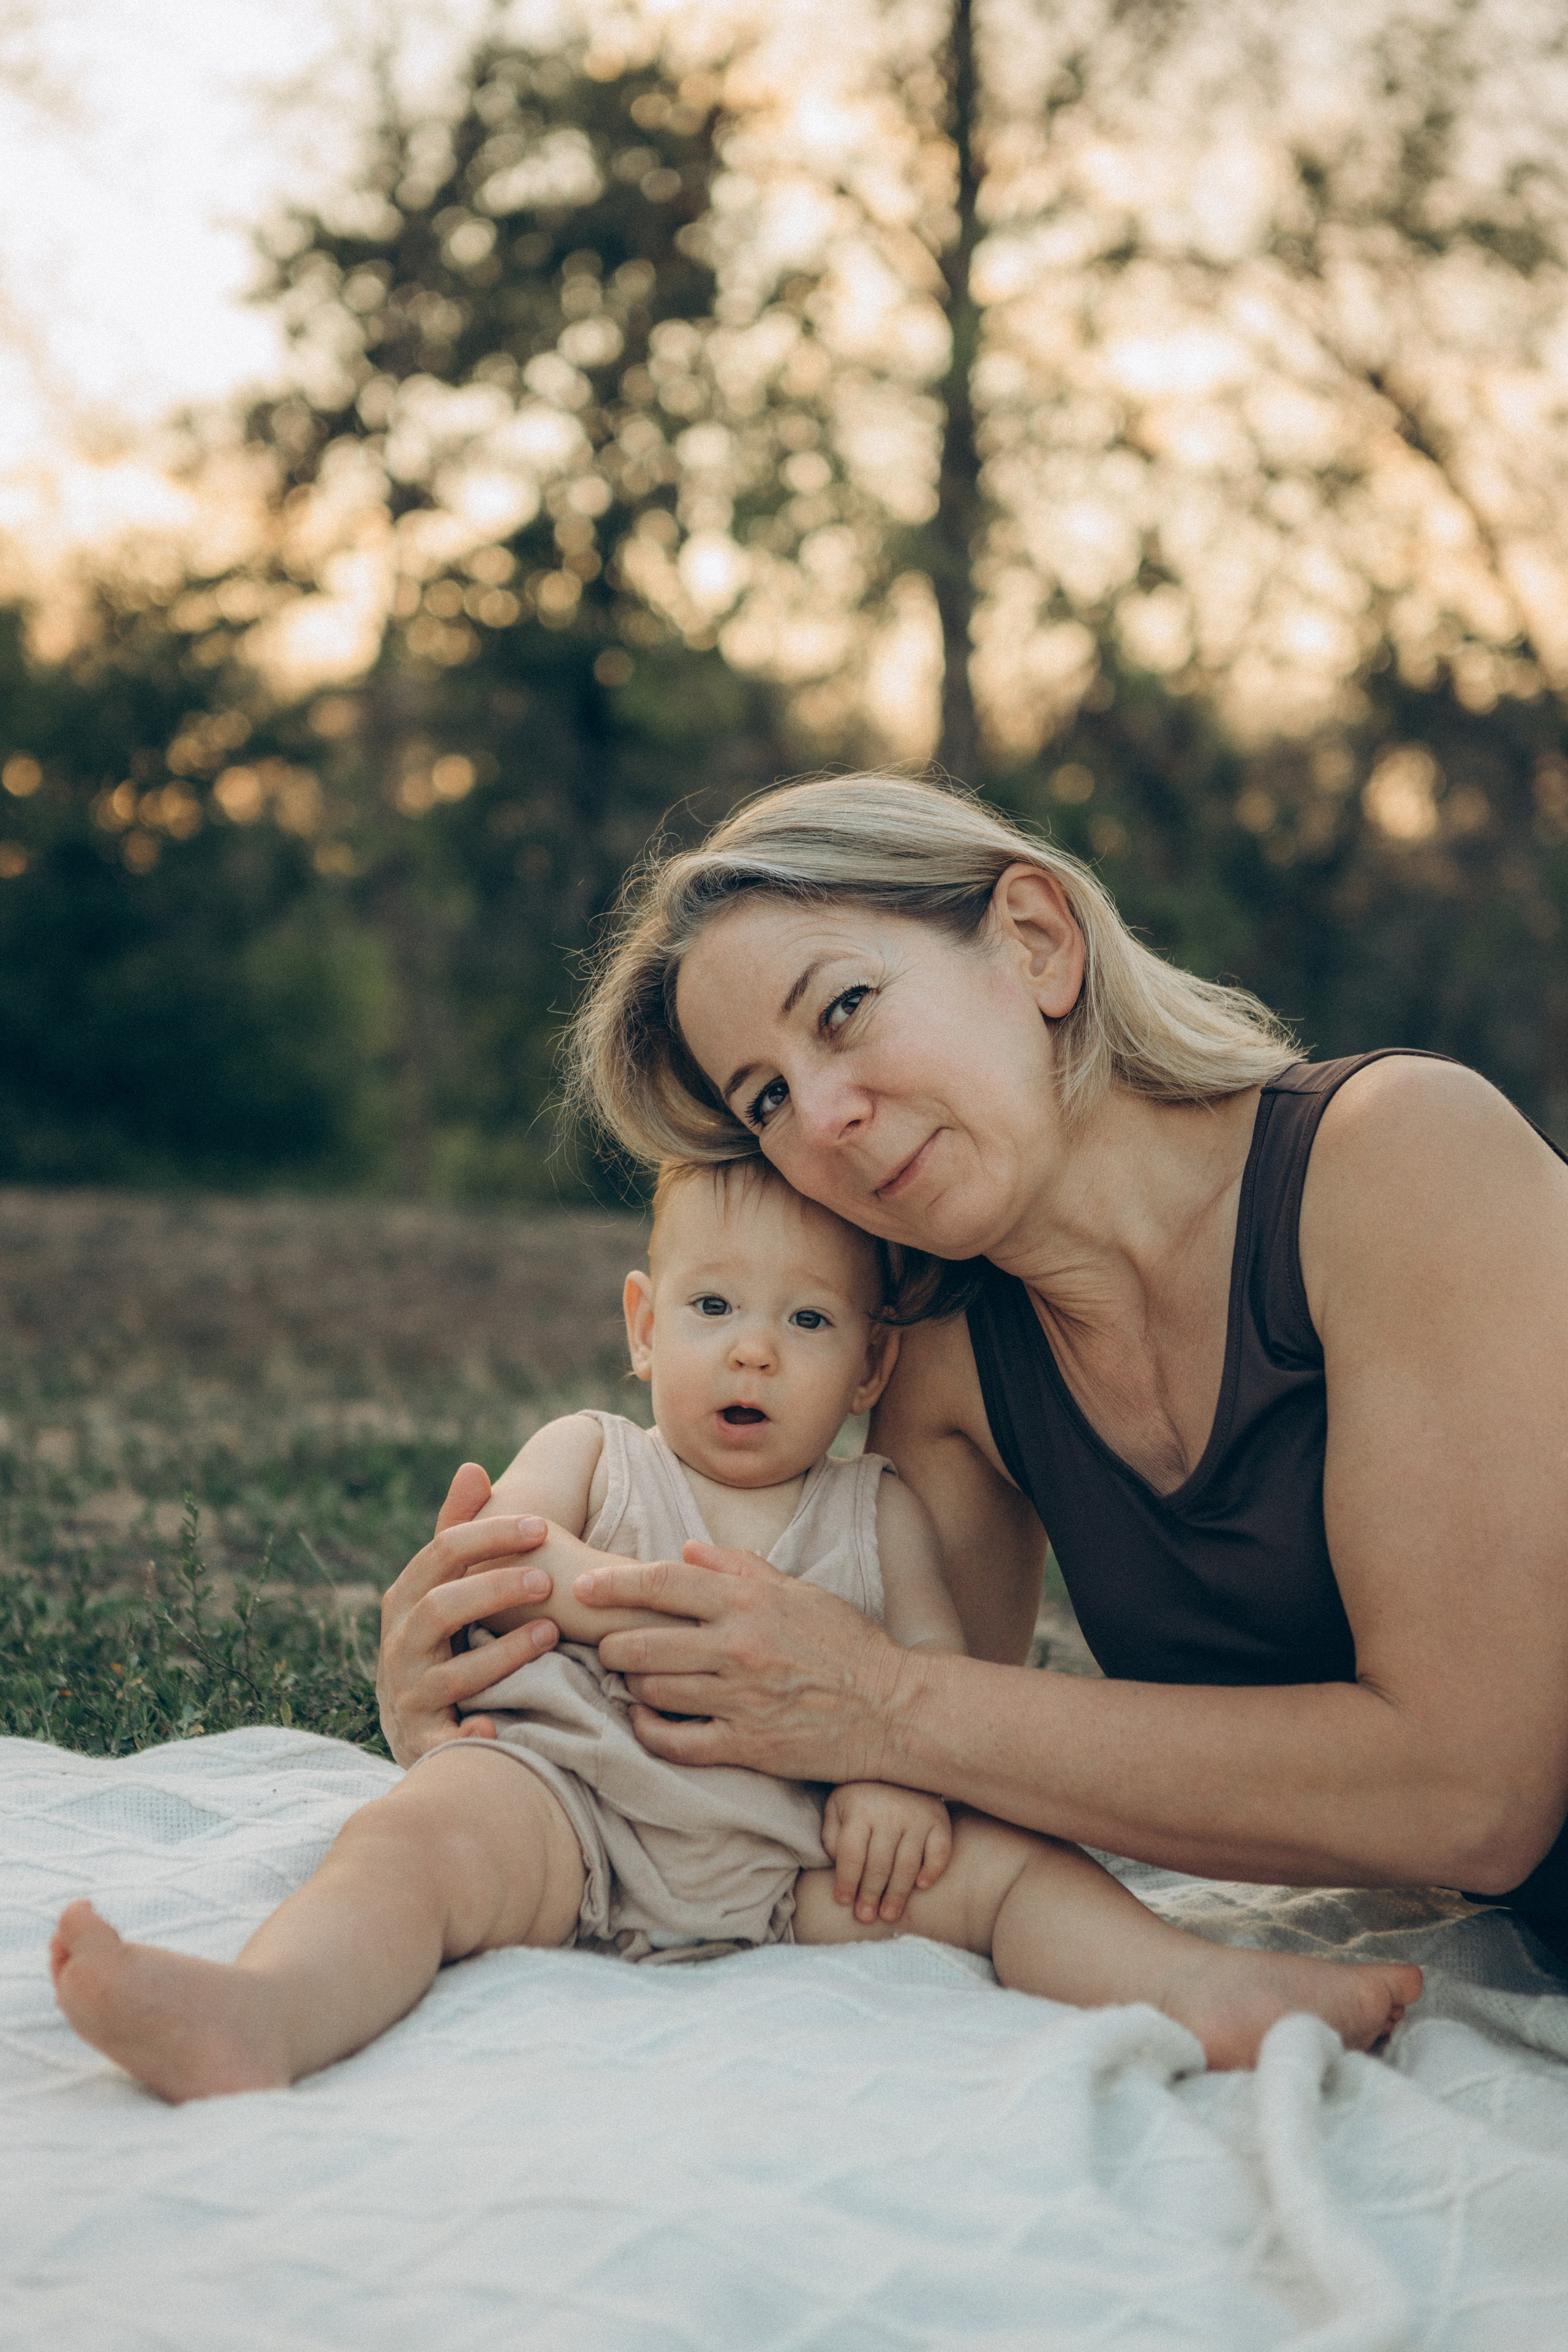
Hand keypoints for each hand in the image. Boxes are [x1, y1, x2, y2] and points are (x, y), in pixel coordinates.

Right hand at [376, 1464, 562, 1766]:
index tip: (543, 1527)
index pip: (442, 1551)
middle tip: (547, 1582)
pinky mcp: (424, 1741)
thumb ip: (459, 1531)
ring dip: (502, 1655)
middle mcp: (400, 1645)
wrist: (414, 1723)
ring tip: (550, 1635)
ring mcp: (410, 1695)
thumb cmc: (440, 1639)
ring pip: (451, 1674)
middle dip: (494, 1591)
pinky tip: (497, 1727)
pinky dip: (470, 1733)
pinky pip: (444, 1740)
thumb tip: (473, 1468)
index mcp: (406, 1598)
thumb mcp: (443, 1586)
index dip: (491, 1535)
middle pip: (440, 1609)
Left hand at [580, 1539, 922, 1783]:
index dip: (614, 1584)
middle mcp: (738, 1646)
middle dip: (611, 1645)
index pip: (663, 1583)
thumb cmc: (848, 1643)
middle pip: (642, 1643)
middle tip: (606, 1646)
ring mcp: (739, 1699)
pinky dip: (650, 1732)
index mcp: (750, 1601)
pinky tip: (646, 1722)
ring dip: (633, 1687)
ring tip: (634, 1682)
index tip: (583, 1587)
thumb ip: (741, 1566)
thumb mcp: (800, 1591)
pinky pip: (674, 1742)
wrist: (893, 1707)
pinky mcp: (745, 1745)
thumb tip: (686, 1548)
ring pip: (652, 1692)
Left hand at [822, 1783, 952, 1923]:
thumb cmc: (861, 1796)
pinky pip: (940, 1851)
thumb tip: (837, 1865)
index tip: (843, 1902)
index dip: (847, 1882)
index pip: (852, 1855)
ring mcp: (917, 1816)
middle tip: (866, 1917)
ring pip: (907, 1865)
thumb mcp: (837, 1807)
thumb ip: (831, 1835)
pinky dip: (933, 1870)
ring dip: (897, 1894)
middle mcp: (890, 1812)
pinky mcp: (939, 1819)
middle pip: (879, 1865)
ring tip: (889, 1916)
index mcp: (860, 1809)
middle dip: (871, 1895)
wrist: (897, 1767)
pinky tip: (922, 1886)